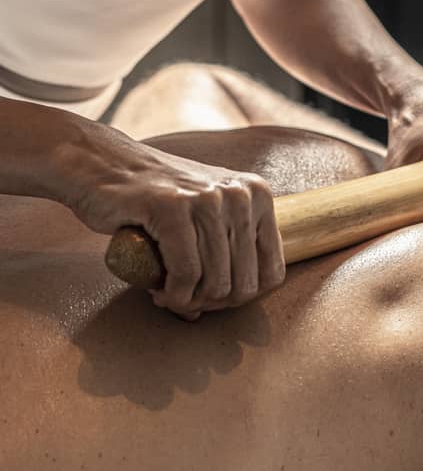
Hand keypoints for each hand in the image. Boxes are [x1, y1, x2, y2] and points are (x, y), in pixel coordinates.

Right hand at [63, 126, 284, 319]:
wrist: (102, 164)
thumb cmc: (154, 199)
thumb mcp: (204, 218)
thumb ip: (223, 256)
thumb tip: (223, 305)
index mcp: (258, 195)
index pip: (271, 273)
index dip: (240, 298)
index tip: (209, 296)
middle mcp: (240, 194)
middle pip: (243, 285)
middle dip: (211, 304)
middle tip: (182, 297)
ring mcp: (208, 198)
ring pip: (215, 283)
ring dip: (187, 301)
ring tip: (167, 292)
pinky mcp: (173, 207)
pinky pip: (186, 274)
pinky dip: (172, 294)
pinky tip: (157, 291)